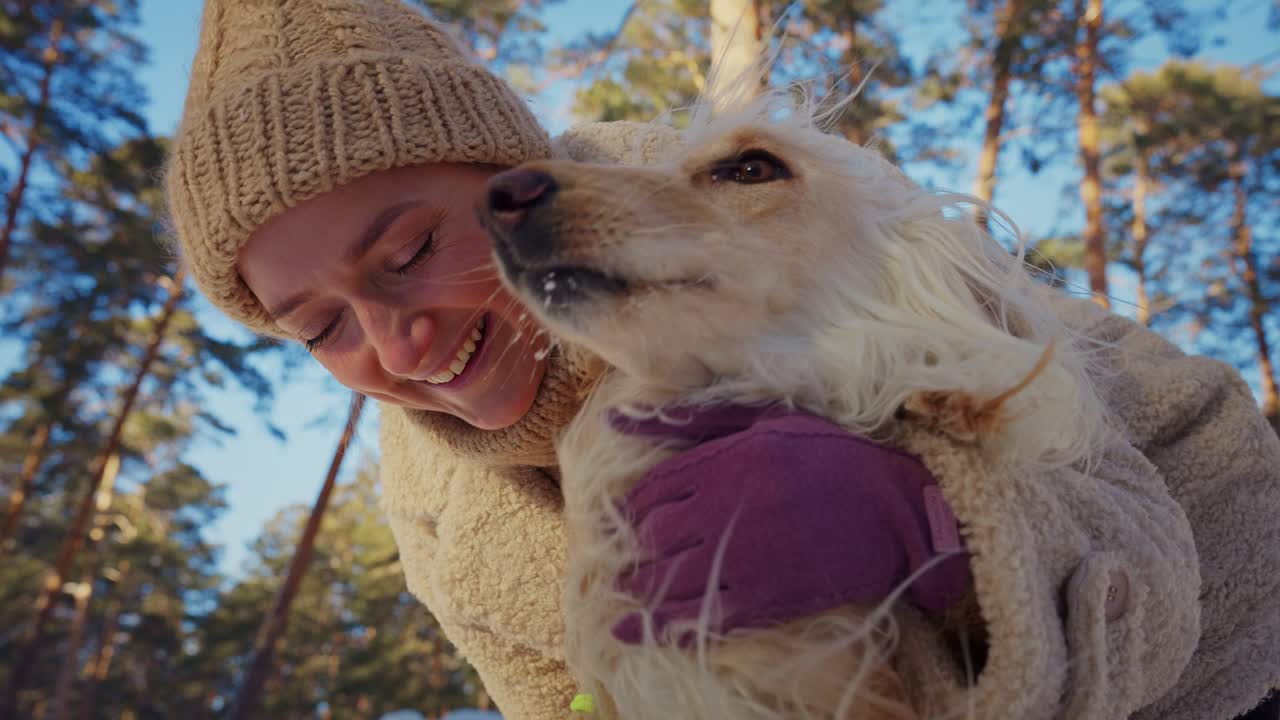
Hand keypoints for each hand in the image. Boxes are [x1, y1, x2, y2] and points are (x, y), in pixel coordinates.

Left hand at [607, 403, 970, 644]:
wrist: (894, 508)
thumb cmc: (829, 455)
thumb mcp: (763, 421)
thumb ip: (692, 420)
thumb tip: (618, 419)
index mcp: (727, 461)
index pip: (653, 490)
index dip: (634, 507)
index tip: (631, 516)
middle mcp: (729, 508)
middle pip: (654, 537)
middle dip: (635, 550)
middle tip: (629, 557)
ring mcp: (747, 556)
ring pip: (670, 580)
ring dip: (643, 588)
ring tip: (633, 590)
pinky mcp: (766, 598)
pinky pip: (701, 617)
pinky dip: (666, 624)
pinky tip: (642, 627)